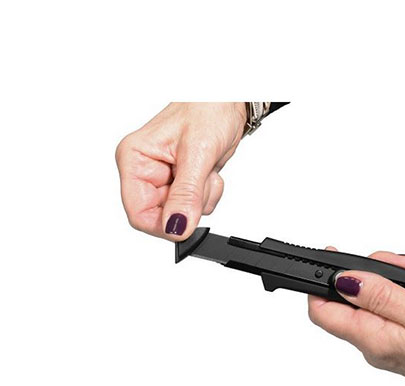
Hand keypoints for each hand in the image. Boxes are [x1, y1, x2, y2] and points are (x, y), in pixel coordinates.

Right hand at [116, 102, 246, 239]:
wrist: (227, 99)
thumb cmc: (208, 108)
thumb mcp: (197, 153)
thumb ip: (186, 194)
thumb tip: (176, 226)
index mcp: (134, 160)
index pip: (138, 214)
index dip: (164, 224)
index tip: (187, 220)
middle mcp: (145, 171)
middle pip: (161, 216)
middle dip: (188, 205)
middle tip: (202, 180)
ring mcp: (164, 178)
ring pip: (180, 213)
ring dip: (200, 199)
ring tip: (206, 170)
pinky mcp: (182, 181)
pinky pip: (193, 205)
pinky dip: (207, 195)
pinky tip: (209, 173)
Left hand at [308, 250, 404, 385]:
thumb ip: (381, 297)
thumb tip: (342, 281)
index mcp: (375, 340)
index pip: (323, 312)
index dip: (322, 283)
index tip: (332, 257)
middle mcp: (381, 343)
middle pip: (359, 294)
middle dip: (386, 271)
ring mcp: (398, 340)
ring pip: (388, 294)